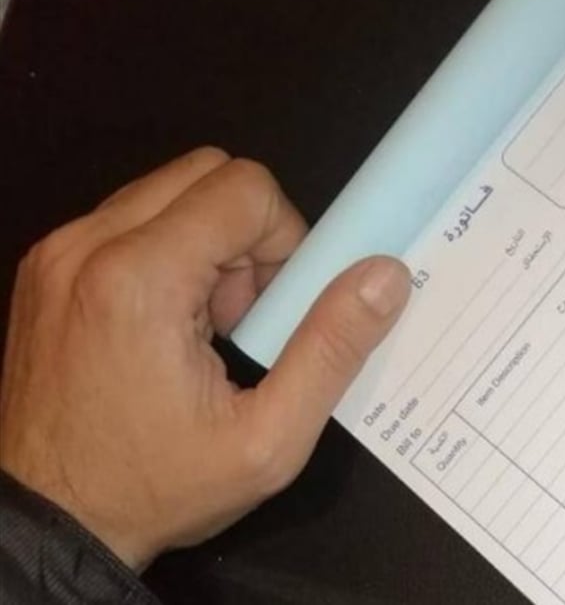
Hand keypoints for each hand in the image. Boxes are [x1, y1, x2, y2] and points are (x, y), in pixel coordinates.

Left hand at [0, 148, 409, 569]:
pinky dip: (167, 252)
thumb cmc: (159, 487)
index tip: (277, 310)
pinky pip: (130, 218)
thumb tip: (387, 276)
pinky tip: (167, 326)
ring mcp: (58, 252)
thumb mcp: (269, 439)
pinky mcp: (46, 266)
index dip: (285, 240)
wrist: (52, 522)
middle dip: (248, 235)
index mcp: (139, 280)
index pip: (245, 188)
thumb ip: (333, 349)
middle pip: (207, 172)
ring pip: (169, 190)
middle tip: (245, 316)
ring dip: (208, 242)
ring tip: (206, 326)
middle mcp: (87, 246)